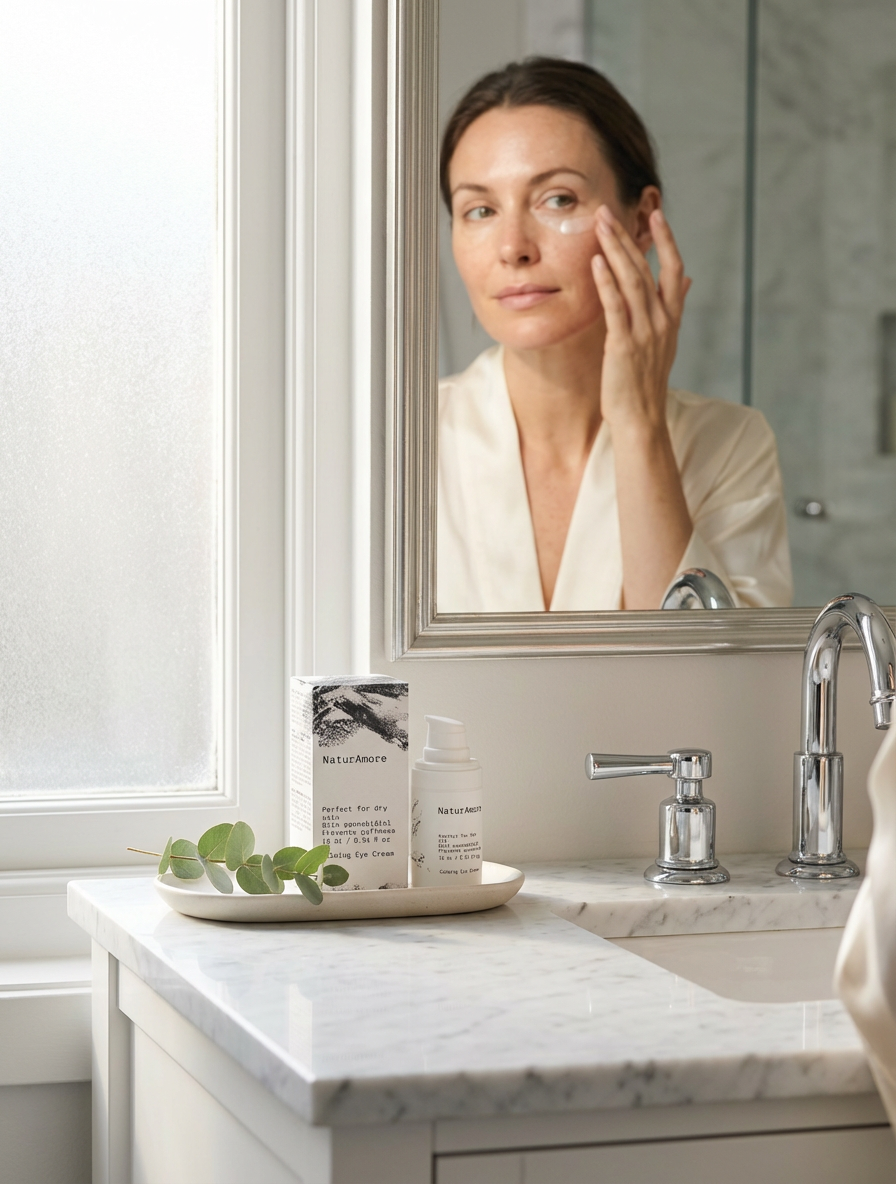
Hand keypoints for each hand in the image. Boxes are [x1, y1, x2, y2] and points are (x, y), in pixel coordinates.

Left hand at [590, 205, 690, 436]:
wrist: (642, 419)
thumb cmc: (646, 383)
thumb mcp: (665, 342)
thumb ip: (674, 308)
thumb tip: (687, 282)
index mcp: (672, 319)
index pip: (675, 270)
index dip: (667, 241)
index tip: (657, 213)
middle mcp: (662, 321)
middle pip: (647, 269)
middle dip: (627, 237)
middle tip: (608, 211)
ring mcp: (645, 332)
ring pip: (632, 281)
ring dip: (615, 250)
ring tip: (600, 225)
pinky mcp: (625, 345)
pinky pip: (616, 307)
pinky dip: (606, 283)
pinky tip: (596, 263)